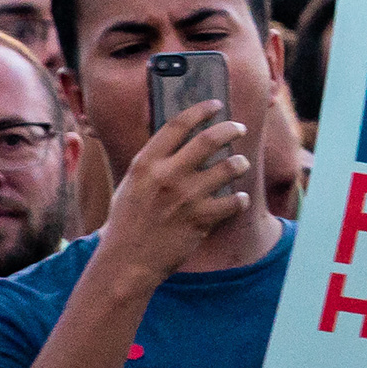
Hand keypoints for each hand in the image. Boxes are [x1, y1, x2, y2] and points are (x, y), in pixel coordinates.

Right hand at [99, 99, 251, 290]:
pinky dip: (240, 200)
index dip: (201, 110)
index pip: (178, 125)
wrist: (125, 262)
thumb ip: (152, 163)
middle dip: (230, 129)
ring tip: (240, 163)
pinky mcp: (200, 220)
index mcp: (146, 164)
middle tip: (239, 128)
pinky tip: (239, 200)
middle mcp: (167, 176)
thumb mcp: (131, 184)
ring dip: (239, 163)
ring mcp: (185, 198)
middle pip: (209, 140)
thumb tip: (177, 139)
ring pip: (228, 168)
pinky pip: (233, 202)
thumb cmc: (127, 222)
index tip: (216, 105)